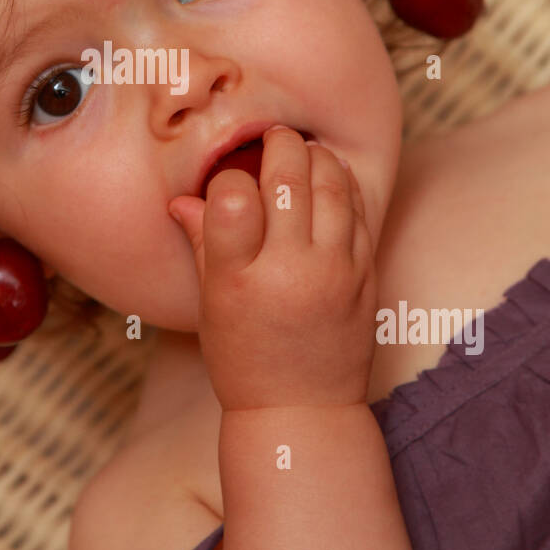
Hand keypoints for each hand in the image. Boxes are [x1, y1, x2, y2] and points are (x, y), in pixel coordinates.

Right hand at [168, 127, 376, 410]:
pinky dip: (344, 184)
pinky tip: (331, 178)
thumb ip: (203, 243)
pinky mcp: (366, 275)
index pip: (233, 194)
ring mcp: (334, 271)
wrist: (304, 410)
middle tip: (272, 139)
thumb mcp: (210, 304)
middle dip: (279, 145)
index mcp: (238, 280)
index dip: (229, 176)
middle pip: (288, 176)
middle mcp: (289, 271)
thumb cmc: (245, 359)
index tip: (230, 183)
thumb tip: (183, 198)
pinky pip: (359, 210)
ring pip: (331, 183)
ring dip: (316, 157)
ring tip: (302, 153)